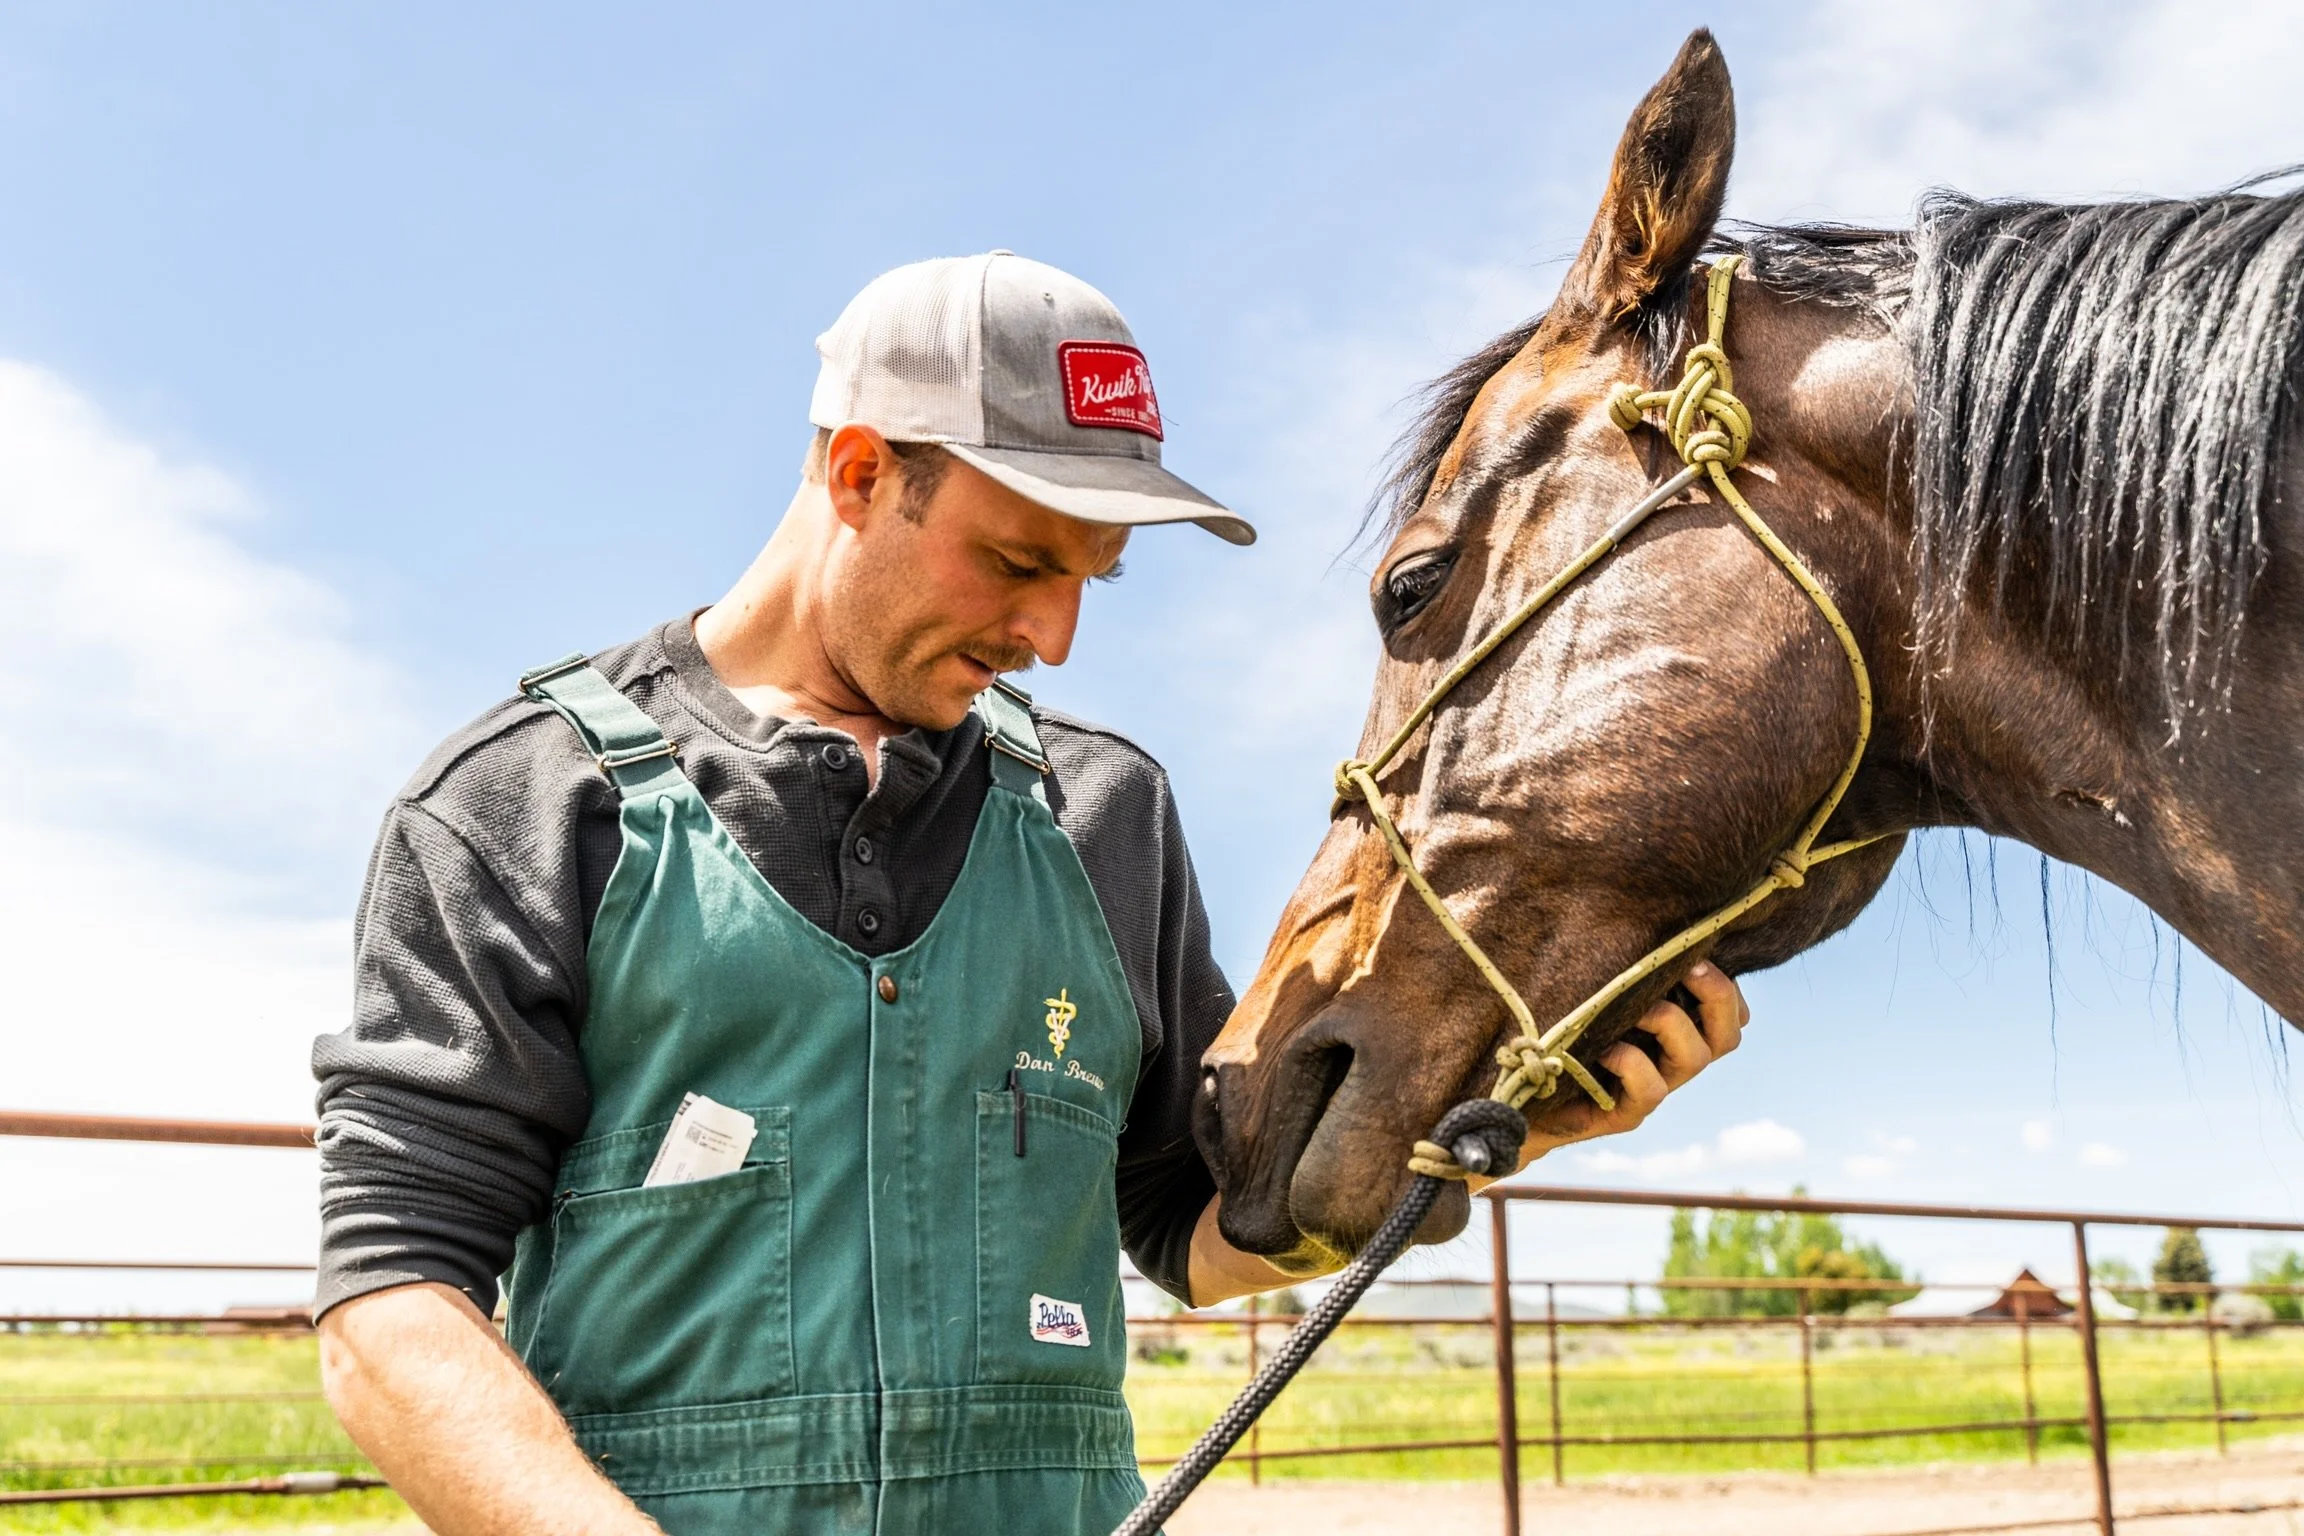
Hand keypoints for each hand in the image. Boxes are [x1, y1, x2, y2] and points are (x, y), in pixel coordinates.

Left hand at [1473, 960, 1747, 1185]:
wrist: (1518, 1090)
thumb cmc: (1550, 1024)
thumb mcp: (1586, 987)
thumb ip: (1613, 960)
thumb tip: (1617, 902)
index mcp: (1672, 1028)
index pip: (1730, 1013)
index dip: (1729, 986)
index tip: (1700, 952)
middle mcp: (1670, 1058)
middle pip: (1727, 1035)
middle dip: (1717, 995)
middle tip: (1690, 966)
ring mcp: (1651, 1087)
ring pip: (1695, 1058)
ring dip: (1671, 1022)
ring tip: (1640, 1006)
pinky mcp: (1624, 1113)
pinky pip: (1651, 1090)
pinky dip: (1633, 1063)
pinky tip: (1604, 1049)